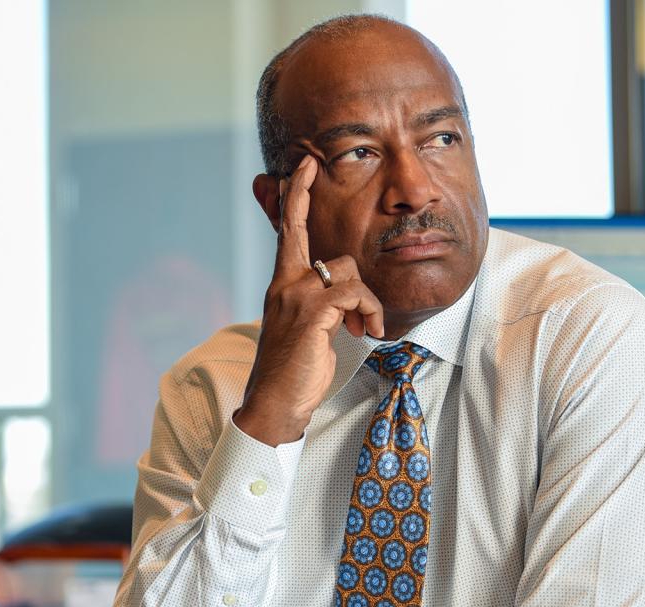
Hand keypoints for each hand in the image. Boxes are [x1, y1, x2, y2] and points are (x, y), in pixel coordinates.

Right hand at [234, 155, 384, 445]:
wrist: (275, 401)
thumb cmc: (293, 369)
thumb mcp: (307, 327)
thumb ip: (322, 303)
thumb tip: (350, 296)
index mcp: (281, 284)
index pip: (288, 231)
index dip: (295, 197)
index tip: (303, 167)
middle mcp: (285, 283)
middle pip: (320, 245)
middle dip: (328, 236)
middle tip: (331, 218)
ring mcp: (296, 295)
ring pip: (348, 272)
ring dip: (367, 302)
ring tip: (364, 330)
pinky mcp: (312, 312)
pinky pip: (355, 293)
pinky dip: (370, 311)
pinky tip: (367, 332)